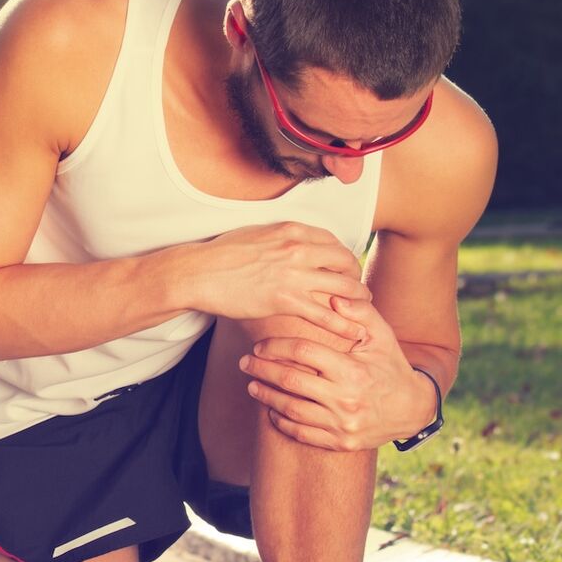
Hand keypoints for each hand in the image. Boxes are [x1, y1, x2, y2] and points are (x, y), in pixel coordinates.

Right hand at [189, 221, 373, 346]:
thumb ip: (280, 238)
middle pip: (345, 262)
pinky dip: (343, 324)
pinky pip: (325, 314)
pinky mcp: (285, 300)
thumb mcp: (257, 234)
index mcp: (292, 230)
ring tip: (362, 311)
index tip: (345, 269)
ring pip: (343, 287)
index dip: (343, 257)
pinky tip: (353, 332)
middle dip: (356, 277)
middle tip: (358, 291)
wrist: (199, 272)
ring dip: (357, 300)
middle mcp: (299, 248)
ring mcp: (294, 274)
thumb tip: (290, 244)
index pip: (333, 242)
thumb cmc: (221, 254)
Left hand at [237, 295, 435, 450]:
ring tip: (252, 385)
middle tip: (245, 363)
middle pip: (290, 381)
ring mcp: (342, 424)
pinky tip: (271, 410)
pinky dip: (282, 422)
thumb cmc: (392, 366)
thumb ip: (360, 313)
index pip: (303, 352)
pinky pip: (302, 433)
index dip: (276, 346)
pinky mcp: (340, 442)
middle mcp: (346, 399)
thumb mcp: (382, 336)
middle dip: (262, 370)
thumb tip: (332, 297)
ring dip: (266, 396)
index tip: (260, 346)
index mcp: (353, 370)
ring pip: (290, 410)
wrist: (413, 409)